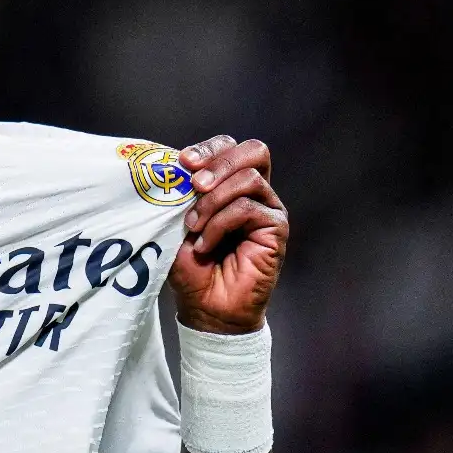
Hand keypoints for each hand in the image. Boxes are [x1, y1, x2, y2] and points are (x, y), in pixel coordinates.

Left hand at [168, 136, 287, 334]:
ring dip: (212, 202)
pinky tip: (204, 245)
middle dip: (219, 161)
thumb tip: (177, 166)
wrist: (205, 305)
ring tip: (192, 227)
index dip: (208, 148)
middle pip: (253, 151)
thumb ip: (182, 192)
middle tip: (194, 184)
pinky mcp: (275, 229)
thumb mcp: (176, 221)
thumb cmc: (189, 264)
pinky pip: (249, 208)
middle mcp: (254, 192)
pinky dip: (220, 224)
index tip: (182, 162)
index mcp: (230, 183)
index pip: (229, 147)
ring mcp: (268, 208)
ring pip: (248, 179)